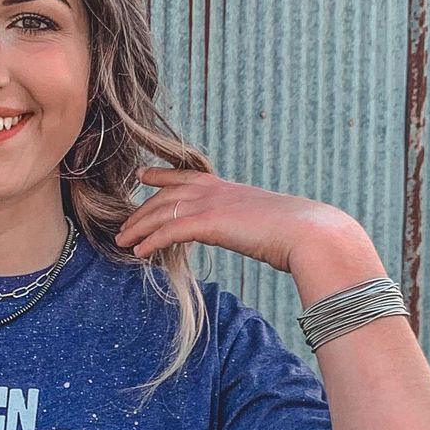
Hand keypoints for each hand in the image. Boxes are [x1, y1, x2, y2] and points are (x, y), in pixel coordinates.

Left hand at [113, 167, 364, 276]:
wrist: (306, 232)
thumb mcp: (263, 221)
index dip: (160, 177)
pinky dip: (151, 241)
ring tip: (122, 243)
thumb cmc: (293, 232)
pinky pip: (169, 230)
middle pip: (165, 196)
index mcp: (226, 187)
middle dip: (141, 211)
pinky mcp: (209, 221)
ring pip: (161, 212)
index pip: (185, 176)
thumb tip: (250, 233)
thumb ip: (246, 223)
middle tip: (123, 225)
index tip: (142, 177)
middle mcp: (214, 190)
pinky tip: (140, 253)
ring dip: (138, 228)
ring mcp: (210, 203)